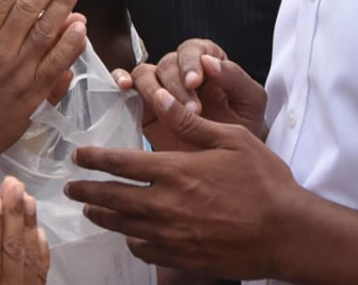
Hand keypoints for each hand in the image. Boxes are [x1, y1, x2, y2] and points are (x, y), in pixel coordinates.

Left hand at [64, 91, 302, 278]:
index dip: (95, 159)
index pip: (121, 163)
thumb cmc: (264, 181)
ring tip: (90, 209)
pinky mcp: (183, 258)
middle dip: (88, 190)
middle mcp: (166, 205)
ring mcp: (172, 236)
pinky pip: (145, 250)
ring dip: (103, 216)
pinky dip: (132, 241)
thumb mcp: (232, 139)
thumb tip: (161, 99)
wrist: (287, 233)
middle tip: (70, 187)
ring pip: (124, 226)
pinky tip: (130, 235)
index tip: (77, 156)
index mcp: (175, 171)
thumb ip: (191, 124)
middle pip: (113, 198)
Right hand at [115, 39, 266, 145]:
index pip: (193, 49)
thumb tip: (210, 63)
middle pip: (167, 64)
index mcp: (207, 61)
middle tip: (190, 110)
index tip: (195, 81)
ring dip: (152, 89)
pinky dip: (120, 81)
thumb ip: (236, 79)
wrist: (231, 163)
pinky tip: (122, 87)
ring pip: (144, 73)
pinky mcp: (143, 106)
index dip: (190, 62)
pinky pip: (126, 87)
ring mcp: (159, 88)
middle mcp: (180, 70)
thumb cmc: (243, 126)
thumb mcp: (250, 102)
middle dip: (176, 85)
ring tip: (163, 107)